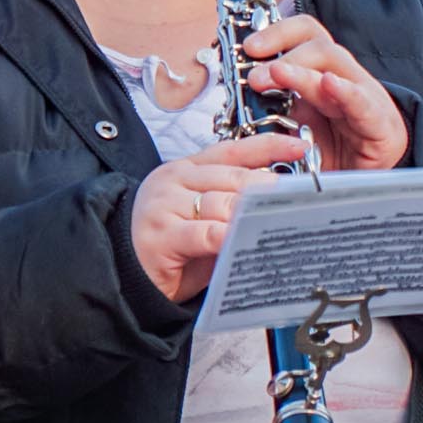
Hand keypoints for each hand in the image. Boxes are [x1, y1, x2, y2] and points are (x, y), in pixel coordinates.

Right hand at [129, 133, 308, 303]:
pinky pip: (204, 233)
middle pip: (233, 177)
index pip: (232, 150)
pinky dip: (228, 237)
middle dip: (269, 188)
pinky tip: (245, 241)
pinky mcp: (160, 235)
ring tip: (280, 221)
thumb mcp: (204, 219)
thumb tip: (278, 201)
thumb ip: (233, 206)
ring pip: (222, 203)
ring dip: (253, 215)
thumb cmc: (170, 251)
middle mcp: (174, 181)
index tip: (299, 147)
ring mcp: (165, 205)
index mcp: (187, 170)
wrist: (123, 276)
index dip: (268, 146)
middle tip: (298, 197)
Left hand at [236, 14, 409, 169]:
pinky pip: (362, 103)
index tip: (248, 47)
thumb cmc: (334, 152)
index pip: (305, 35)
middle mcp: (344, 78)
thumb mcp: (296, 126)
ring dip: (301, 70)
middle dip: (282, 50)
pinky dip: (345, 92)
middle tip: (254, 74)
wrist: (370, 183)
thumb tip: (239, 97)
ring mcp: (364, 97)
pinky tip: (329, 84)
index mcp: (323, 73)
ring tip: (277, 73)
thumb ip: (275, 109)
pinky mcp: (380, 124)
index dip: (277, 33)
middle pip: (318, 43)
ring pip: (335, 66)